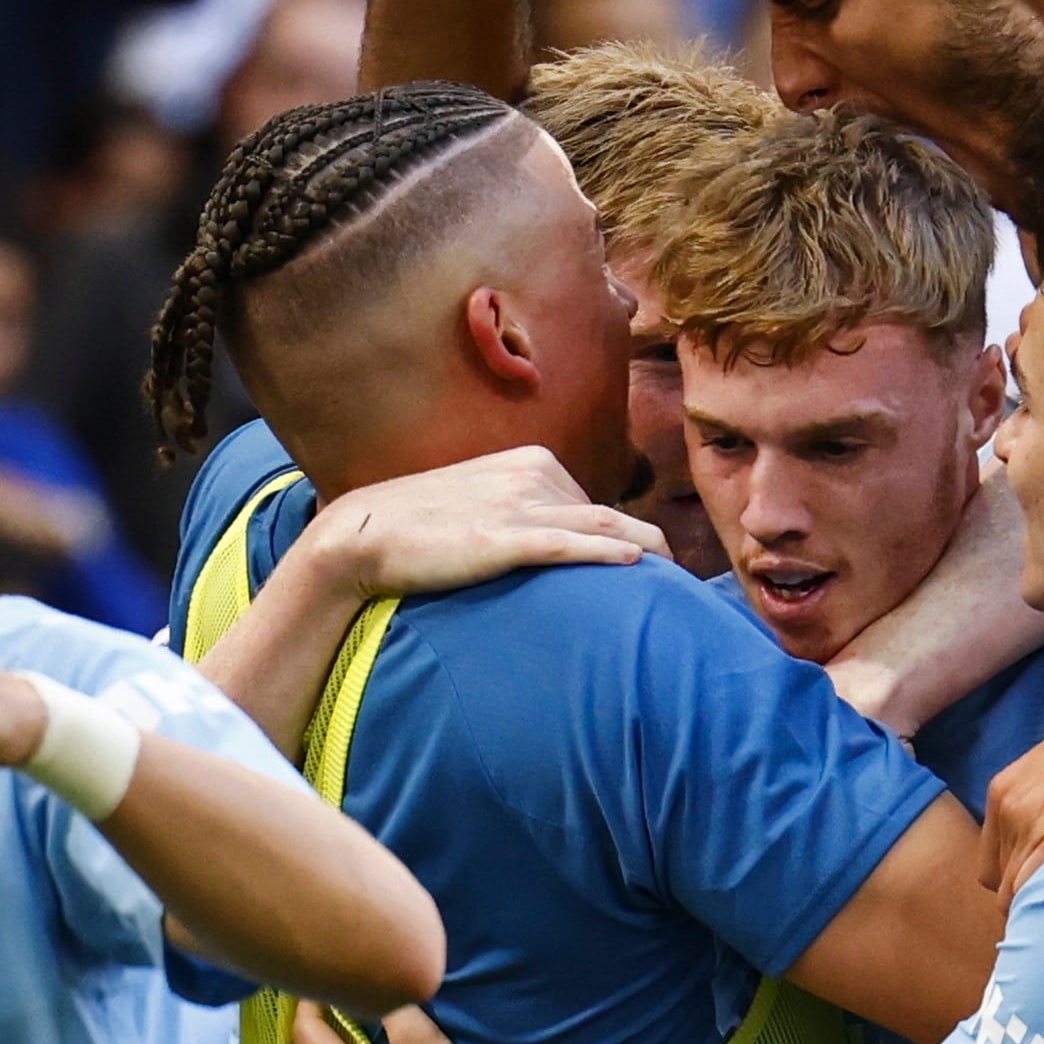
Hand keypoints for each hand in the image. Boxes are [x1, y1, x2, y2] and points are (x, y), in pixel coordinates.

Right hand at [308, 445, 663, 597]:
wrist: (364, 534)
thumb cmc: (418, 525)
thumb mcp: (478, 502)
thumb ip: (518, 510)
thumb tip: (551, 539)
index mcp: (530, 461)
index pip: (594, 499)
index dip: (624, 532)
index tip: (649, 563)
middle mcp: (531, 475)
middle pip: (608, 512)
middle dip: (647, 544)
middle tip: (679, 580)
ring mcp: (518, 506)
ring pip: (601, 526)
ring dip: (645, 551)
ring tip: (675, 582)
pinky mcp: (503, 539)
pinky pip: (568, 544)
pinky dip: (605, 553)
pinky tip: (636, 566)